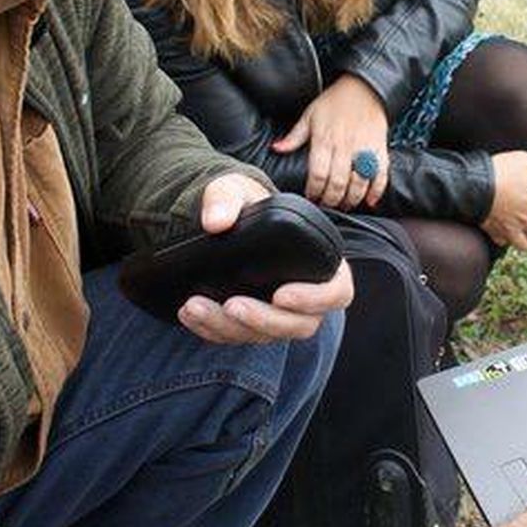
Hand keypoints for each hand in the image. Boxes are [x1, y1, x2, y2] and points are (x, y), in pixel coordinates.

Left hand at [176, 173, 355, 343]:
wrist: (220, 223)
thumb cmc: (243, 204)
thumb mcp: (233, 189)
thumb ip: (226, 197)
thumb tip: (216, 222)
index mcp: (319, 262)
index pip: (337, 292)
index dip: (315, 299)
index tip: (281, 294)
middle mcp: (305, 296)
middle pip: (300, 325)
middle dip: (264, 320)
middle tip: (232, 305)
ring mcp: (278, 315)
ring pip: (265, 336)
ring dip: (230, 327)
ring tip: (196, 306)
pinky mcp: (250, 325)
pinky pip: (236, 337)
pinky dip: (212, 330)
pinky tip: (190, 314)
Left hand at [272, 75, 389, 210]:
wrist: (365, 87)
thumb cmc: (335, 101)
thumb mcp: (310, 115)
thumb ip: (294, 136)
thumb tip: (276, 148)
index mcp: (324, 139)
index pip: (318, 173)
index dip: (314, 191)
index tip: (311, 197)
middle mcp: (345, 146)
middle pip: (338, 183)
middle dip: (331, 200)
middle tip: (327, 205)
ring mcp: (364, 149)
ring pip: (359, 183)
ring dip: (351, 199)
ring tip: (344, 204)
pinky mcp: (380, 149)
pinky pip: (381, 175)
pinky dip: (376, 191)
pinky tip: (369, 200)